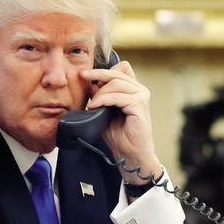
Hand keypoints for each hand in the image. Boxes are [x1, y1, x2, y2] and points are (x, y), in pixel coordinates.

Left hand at [79, 61, 160, 184]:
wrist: (130, 154)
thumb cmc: (120, 136)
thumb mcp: (104, 113)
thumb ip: (100, 98)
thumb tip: (89, 84)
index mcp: (133, 90)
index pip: (120, 69)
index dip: (104, 70)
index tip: (86, 74)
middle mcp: (139, 90)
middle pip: (116, 73)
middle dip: (96, 74)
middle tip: (82, 76)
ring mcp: (141, 96)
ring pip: (115, 83)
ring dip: (99, 93)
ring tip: (91, 105)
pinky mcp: (139, 105)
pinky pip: (117, 96)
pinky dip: (103, 100)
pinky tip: (95, 107)